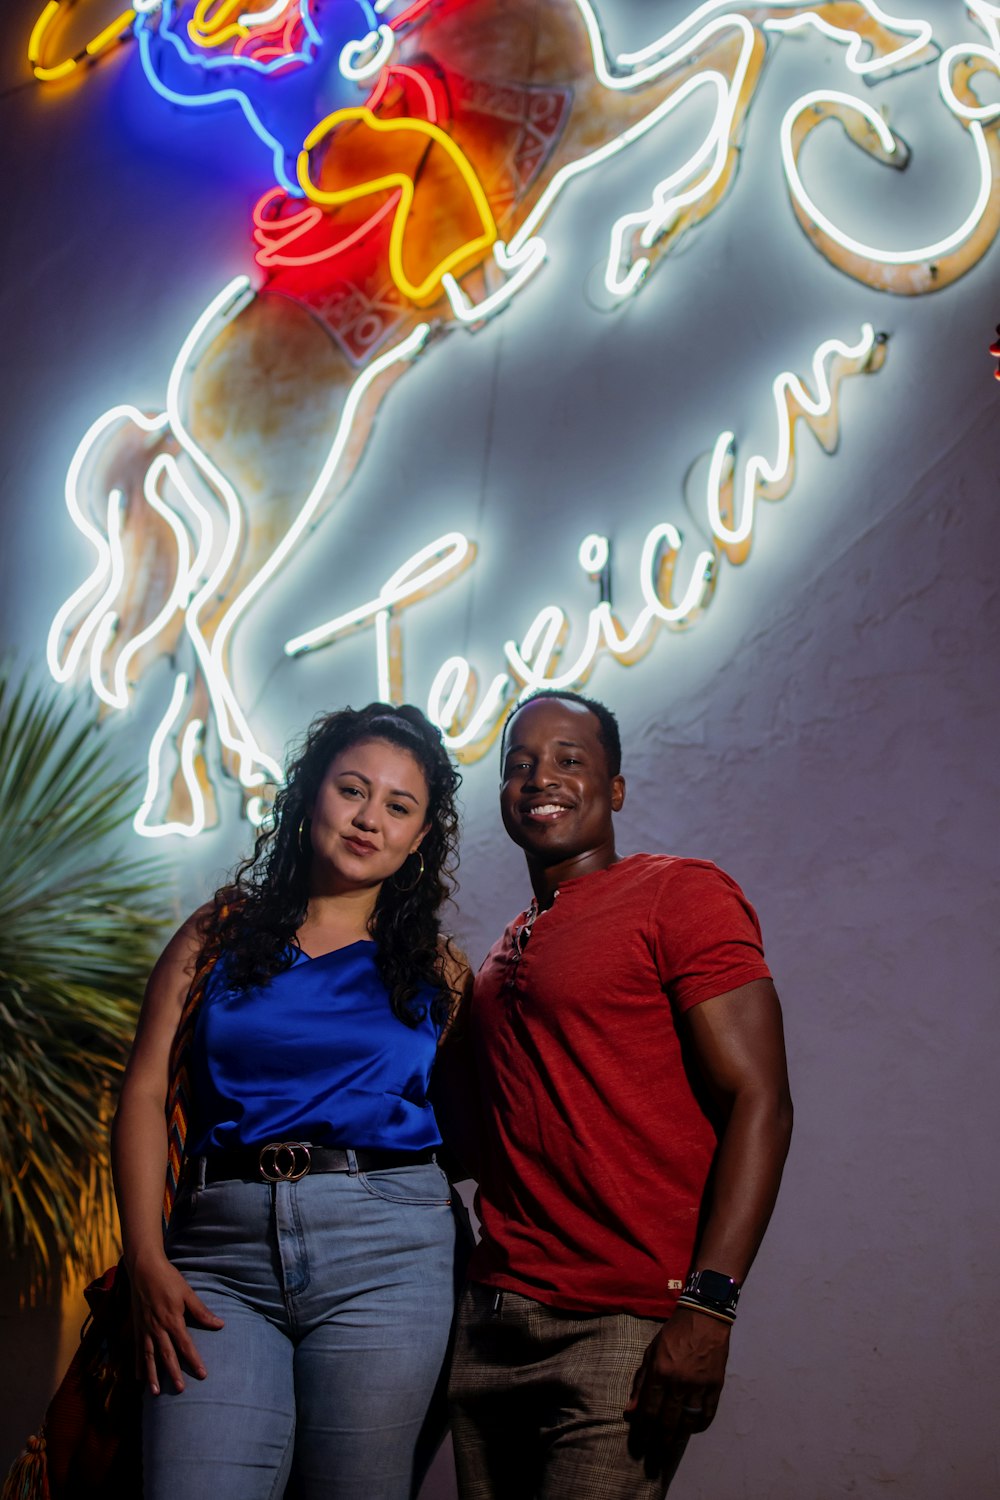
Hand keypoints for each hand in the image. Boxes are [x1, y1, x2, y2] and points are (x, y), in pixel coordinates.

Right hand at [128, 1249, 223, 1394]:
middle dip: (174, 1374)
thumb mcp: (188, 1293)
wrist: (144, 1269)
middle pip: (167, 1355)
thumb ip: (202, 1311)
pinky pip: (138, 1350)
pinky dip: (138, 1364)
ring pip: (149, 1357)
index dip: (194, 1361)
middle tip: (181, 1390)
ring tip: (155, 1393)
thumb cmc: (168, 1279)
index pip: (186, 1345)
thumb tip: (220, 1325)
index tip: (202, 1375)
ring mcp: (145, 1329)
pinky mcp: (137, 1327)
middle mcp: (158, 1328)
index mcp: (172, 1320)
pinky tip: (138, 1377)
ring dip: (152, 1376)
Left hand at [625, 1305, 730, 1443]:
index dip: (643, 1431)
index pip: (649, 1410)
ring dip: (678, 1437)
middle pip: (668, 1421)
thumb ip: (640, 1382)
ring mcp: (699, 1385)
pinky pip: (708, 1413)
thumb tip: (630, 1410)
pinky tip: (692, 1430)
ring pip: (688, 1421)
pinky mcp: (715, 1385)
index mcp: (660, 1371)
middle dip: (659, 1442)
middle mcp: (679, 1381)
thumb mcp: (651, 1353)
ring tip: (670, 1447)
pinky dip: (700, 1425)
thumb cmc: (673, 1334)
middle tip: (654, 1457)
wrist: (704, 1318)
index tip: (639, 1445)